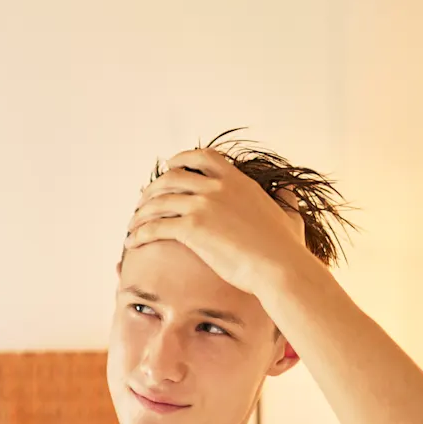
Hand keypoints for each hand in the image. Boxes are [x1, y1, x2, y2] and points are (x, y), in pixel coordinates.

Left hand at [124, 148, 313, 296]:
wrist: (280, 267)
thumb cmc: (286, 249)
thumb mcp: (289, 215)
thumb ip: (285, 200)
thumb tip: (288, 191)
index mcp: (237, 181)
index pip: (202, 157)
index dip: (180, 160)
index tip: (168, 168)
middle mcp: (217, 187)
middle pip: (172, 177)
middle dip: (152, 189)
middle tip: (143, 203)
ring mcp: (203, 205)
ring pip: (159, 201)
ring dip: (141, 213)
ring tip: (133, 225)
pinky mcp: (192, 228)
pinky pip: (156, 226)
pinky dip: (140, 232)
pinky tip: (133, 241)